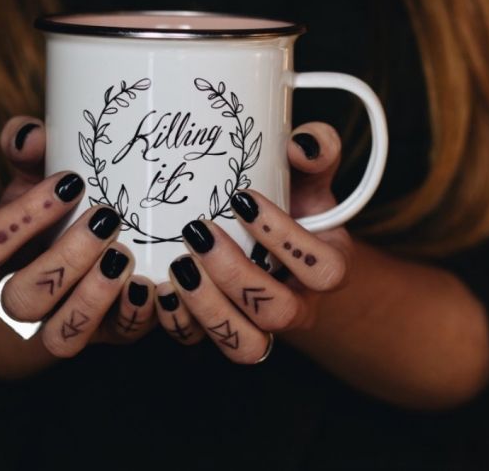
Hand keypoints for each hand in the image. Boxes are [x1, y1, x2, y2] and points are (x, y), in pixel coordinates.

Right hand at [0, 117, 156, 360]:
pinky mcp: (107, 335)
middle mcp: (23, 300)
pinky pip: (114, 338)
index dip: (21, 219)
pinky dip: (133, 314)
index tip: (70, 183)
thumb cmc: (55, 217)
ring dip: (93, 296)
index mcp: (0, 257)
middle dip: (65, 258)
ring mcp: (62, 325)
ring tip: (124, 256)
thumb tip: (31, 134)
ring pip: (61, 334)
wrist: (78, 270)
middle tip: (105, 218)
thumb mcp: (39, 183)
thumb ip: (33, 152)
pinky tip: (151, 285)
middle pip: (22, 298)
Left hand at [155, 123, 352, 362]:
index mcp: (328, 268)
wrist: (274, 245)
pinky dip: (180, 323)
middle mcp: (301, 306)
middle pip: (279, 313)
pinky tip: (160, 290)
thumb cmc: (293, 205)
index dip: (284, 239)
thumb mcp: (309, 177)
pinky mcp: (227, 333)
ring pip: (245, 345)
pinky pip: (206, 345)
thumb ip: (316, 152)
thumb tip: (302, 143)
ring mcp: (264, 327)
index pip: (324, 270)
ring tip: (178, 267)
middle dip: (235, 275)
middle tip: (199, 232)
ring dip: (208, 308)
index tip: (242, 199)